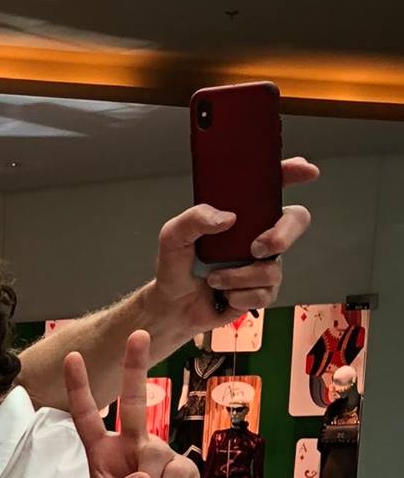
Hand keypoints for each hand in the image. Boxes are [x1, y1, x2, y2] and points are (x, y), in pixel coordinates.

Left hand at [64, 332, 199, 477]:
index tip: (72, 358)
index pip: (88, 419)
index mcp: (103, 456)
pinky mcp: (184, 470)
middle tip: (138, 333)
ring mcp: (160, 455)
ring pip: (149, 458)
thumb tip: (141, 476)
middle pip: (136, 402)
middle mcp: (132, 448)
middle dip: (136, 367)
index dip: (80, 390)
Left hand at [149, 157, 317, 336]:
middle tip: (256, 248)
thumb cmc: (175, 266)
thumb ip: (194, 219)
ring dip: (240, 277)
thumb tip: (227, 218)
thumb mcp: (173, 235)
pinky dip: (240, 296)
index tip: (306, 171)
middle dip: (283, 234)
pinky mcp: (260, 291)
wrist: (172, 306)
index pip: (273, 186)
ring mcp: (263, 263)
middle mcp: (258, 234)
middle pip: (296, 221)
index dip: (294, 173)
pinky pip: (265, 293)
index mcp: (242, 214)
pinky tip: (224, 294)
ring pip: (273, 267)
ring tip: (214, 279)